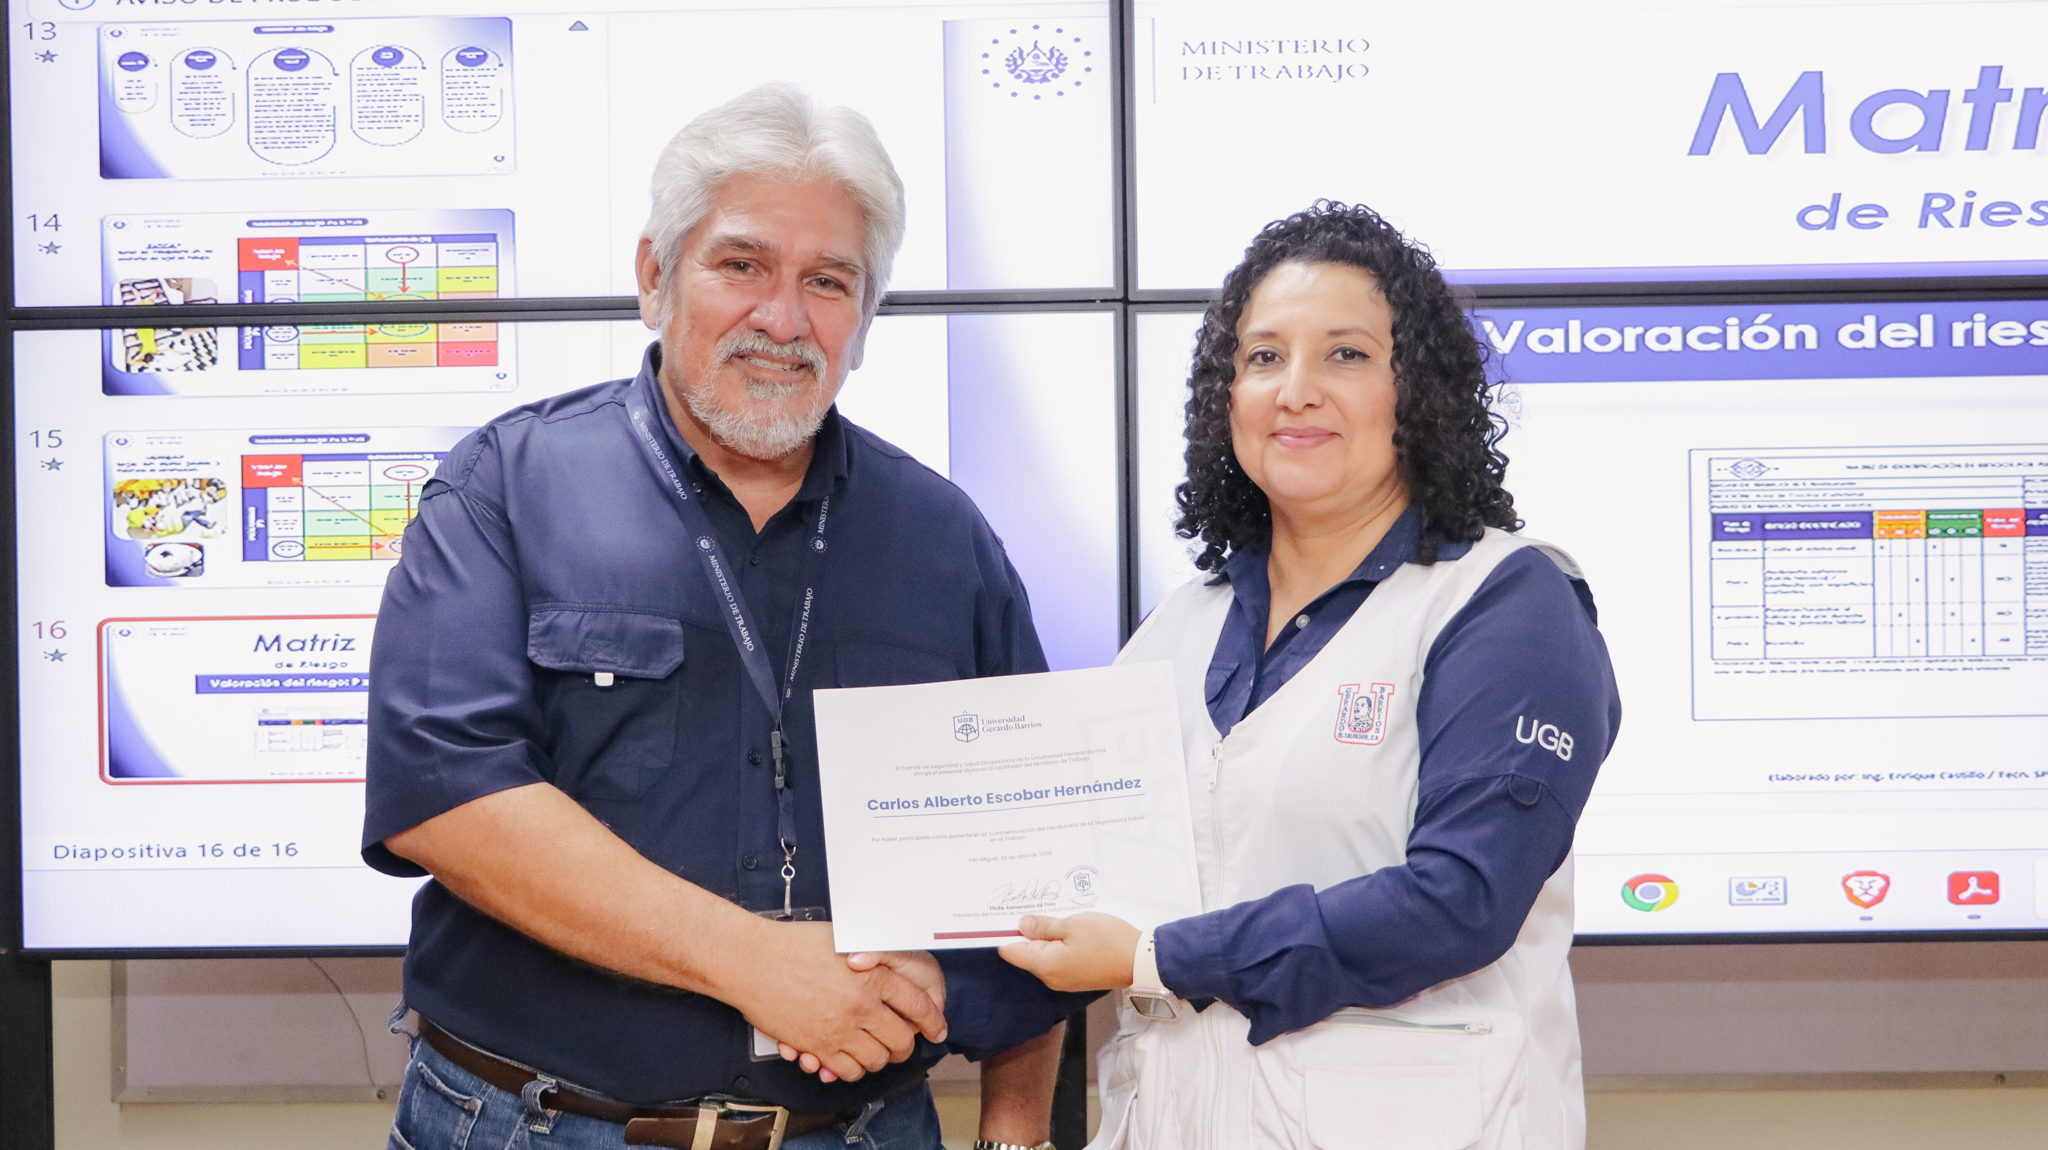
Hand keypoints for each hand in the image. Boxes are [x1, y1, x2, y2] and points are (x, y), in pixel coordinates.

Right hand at [778, 950, 948, 1080]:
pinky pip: (846, 1070)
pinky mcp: (816, 1046)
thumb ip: (874, 956)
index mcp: (873, 976)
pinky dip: (853, 1069)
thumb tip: (895, 967)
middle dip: (907, 1045)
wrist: (752, 962)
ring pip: (876, 1059)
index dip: (933, 1020)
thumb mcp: (846, 938)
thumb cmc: (792, 944)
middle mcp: (860, 1006)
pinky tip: (851, 1059)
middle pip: (901, 1039)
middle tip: (904, 1043)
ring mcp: (839, 1029)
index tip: (937, 1029)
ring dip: (880, 1058)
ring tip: (877, 1051)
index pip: (918, 1005)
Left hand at [997, 912, 1140, 991]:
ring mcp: (1065, 980)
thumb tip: (1022, 925)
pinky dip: (1059, 944)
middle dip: (1028, 932)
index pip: (1011, 952)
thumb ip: (1044, 926)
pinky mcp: (1077, 977)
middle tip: (1034, 908)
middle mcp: (1051, 978)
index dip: (1005, 932)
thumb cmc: (1107, 941)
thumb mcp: (1072, 925)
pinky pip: (1059, 959)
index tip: (1004, 915)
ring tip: (1056, 916)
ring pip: (1044, 955)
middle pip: (1027, 953)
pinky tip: (1068, 930)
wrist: (1140, 962)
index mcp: (1045, 966)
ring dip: (1046, 936)